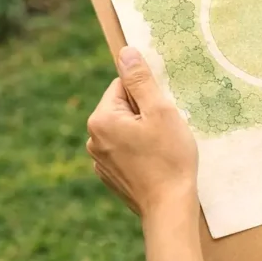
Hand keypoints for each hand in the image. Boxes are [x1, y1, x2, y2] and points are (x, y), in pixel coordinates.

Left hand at [87, 47, 198, 217]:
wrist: (169, 208)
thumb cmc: (169, 158)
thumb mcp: (160, 111)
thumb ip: (140, 80)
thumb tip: (125, 52)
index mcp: (100, 119)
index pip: (122, 86)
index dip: (146, 95)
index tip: (160, 113)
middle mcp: (92, 139)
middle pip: (122, 108)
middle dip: (144, 114)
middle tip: (164, 132)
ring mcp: (99, 160)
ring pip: (124, 130)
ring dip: (142, 133)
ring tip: (160, 150)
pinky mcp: (110, 176)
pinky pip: (124, 150)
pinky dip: (139, 152)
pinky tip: (154, 164)